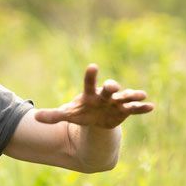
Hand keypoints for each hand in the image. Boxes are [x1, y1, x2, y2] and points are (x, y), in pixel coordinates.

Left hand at [34, 64, 153, 128]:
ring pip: (125, 97)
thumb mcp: (68, 114)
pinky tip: (151, 106)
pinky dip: (142, 107)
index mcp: (89, 94)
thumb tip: (34, 117)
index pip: (89, 83)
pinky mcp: (125, 111)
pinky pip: (135, 109)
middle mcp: (104, 95)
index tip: (93, 66)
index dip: (91, 75)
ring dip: (132, 95)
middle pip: (109, 88)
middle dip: (112, 86)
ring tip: (140, 94)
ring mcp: (116, 102)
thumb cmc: (81, 112)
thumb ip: (53, 115)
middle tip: (113, 86)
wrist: (95, 119)